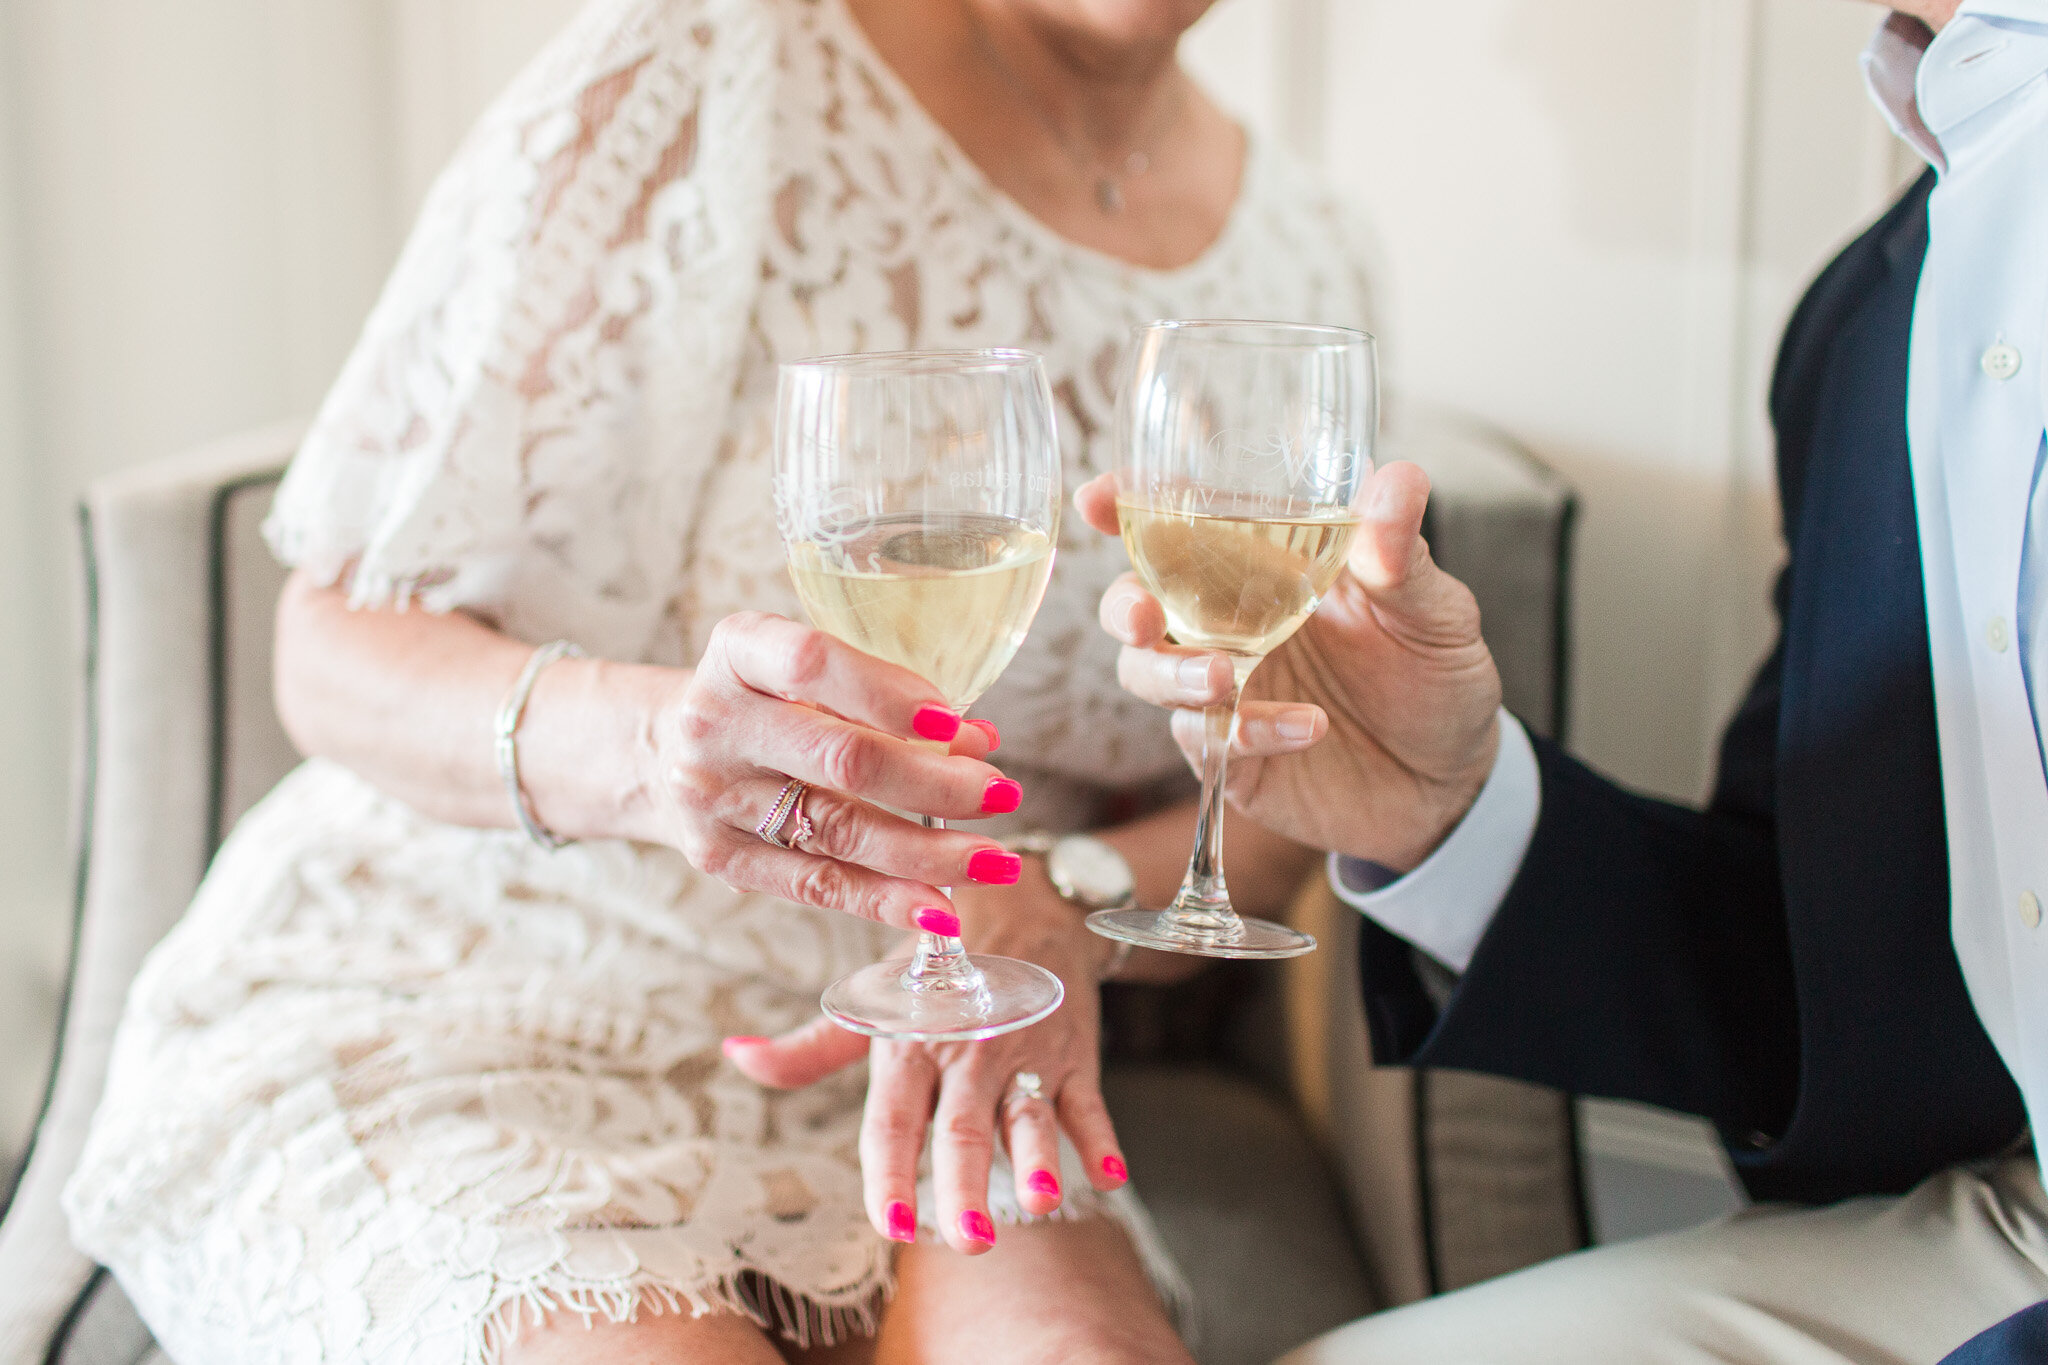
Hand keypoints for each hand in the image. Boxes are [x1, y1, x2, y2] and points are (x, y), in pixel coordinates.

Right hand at [643, 611, 1024, 928]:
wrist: (661, 752)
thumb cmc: (763, 703)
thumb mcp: (801, 674)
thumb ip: (882, 697)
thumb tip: (979, 743)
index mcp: (738, 652)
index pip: (811, 663)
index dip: (887, 693)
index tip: (955, 723)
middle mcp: (715, 721)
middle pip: (840, 758)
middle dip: (935, 783)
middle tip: (1002, 794)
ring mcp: (712, 795)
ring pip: (837, 830)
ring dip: (929, 852)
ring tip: (996, 861)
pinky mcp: (719, 857)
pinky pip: (816, 884)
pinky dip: (885, 900)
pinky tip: (940, 908)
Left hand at [726, 879, 1127, 1254]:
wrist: (1027, 898)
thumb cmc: (939, 962)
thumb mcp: (876, 995)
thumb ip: (811, 1046)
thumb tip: (736, 1055)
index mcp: (911, 1042)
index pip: (894, 1119)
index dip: (892, 1172)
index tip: (891, 1226)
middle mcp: (967, 1050)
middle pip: (963, 1126)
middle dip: (965, 1182)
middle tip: (968, 1240)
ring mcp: (1025, 1052)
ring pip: (1029, 1113)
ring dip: (1039, 1158)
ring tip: (1042, 1202)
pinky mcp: (1074, 1050)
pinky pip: (1090, 1098)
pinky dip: (1103, 1136)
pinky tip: (1111, 1175)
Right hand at [1077, 465, 1502, 870]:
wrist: (1454, 783)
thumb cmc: (1436, 676)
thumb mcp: (1434, 607)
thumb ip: (1400, 551)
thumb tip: (1397, 477)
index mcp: (1264, 567)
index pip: (1180, 525)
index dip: (1128, 508)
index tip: (1097, 499)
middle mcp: (1229, 624)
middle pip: (1137, 601)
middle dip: (1122, 605)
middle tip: (1142, 615)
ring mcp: (1225, 691)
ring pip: (1148, 675)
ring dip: (1173, 674)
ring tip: (1227, 677)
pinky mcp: (1231, 755)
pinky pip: (1207, 739)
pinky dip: (1247, 730)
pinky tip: (1307, 726)